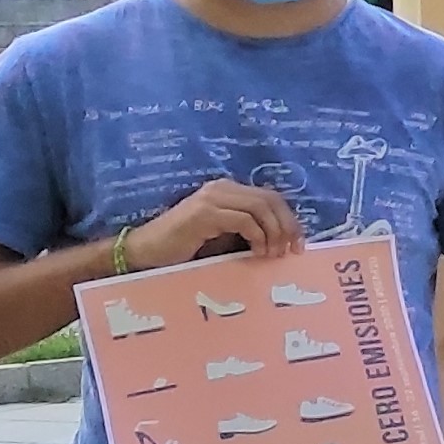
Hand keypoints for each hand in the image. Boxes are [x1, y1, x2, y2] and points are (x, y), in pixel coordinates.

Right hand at [123, 178, 302, 269]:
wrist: (145, 253)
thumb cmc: (183, 249)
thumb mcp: (223, 238)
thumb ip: (248, 232)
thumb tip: (282, 244)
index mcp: (228, 191)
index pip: (271, 198)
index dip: (290, 219)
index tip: (298, 245)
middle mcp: (222, 188)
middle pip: (271, 199)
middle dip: (288, 225)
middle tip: (292, 251)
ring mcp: (213, 198)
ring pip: (261, 207)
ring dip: (274, 232)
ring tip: (273, 254)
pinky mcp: (205, 213)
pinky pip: (244, 220)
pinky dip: (257, 236)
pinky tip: (256, 252)